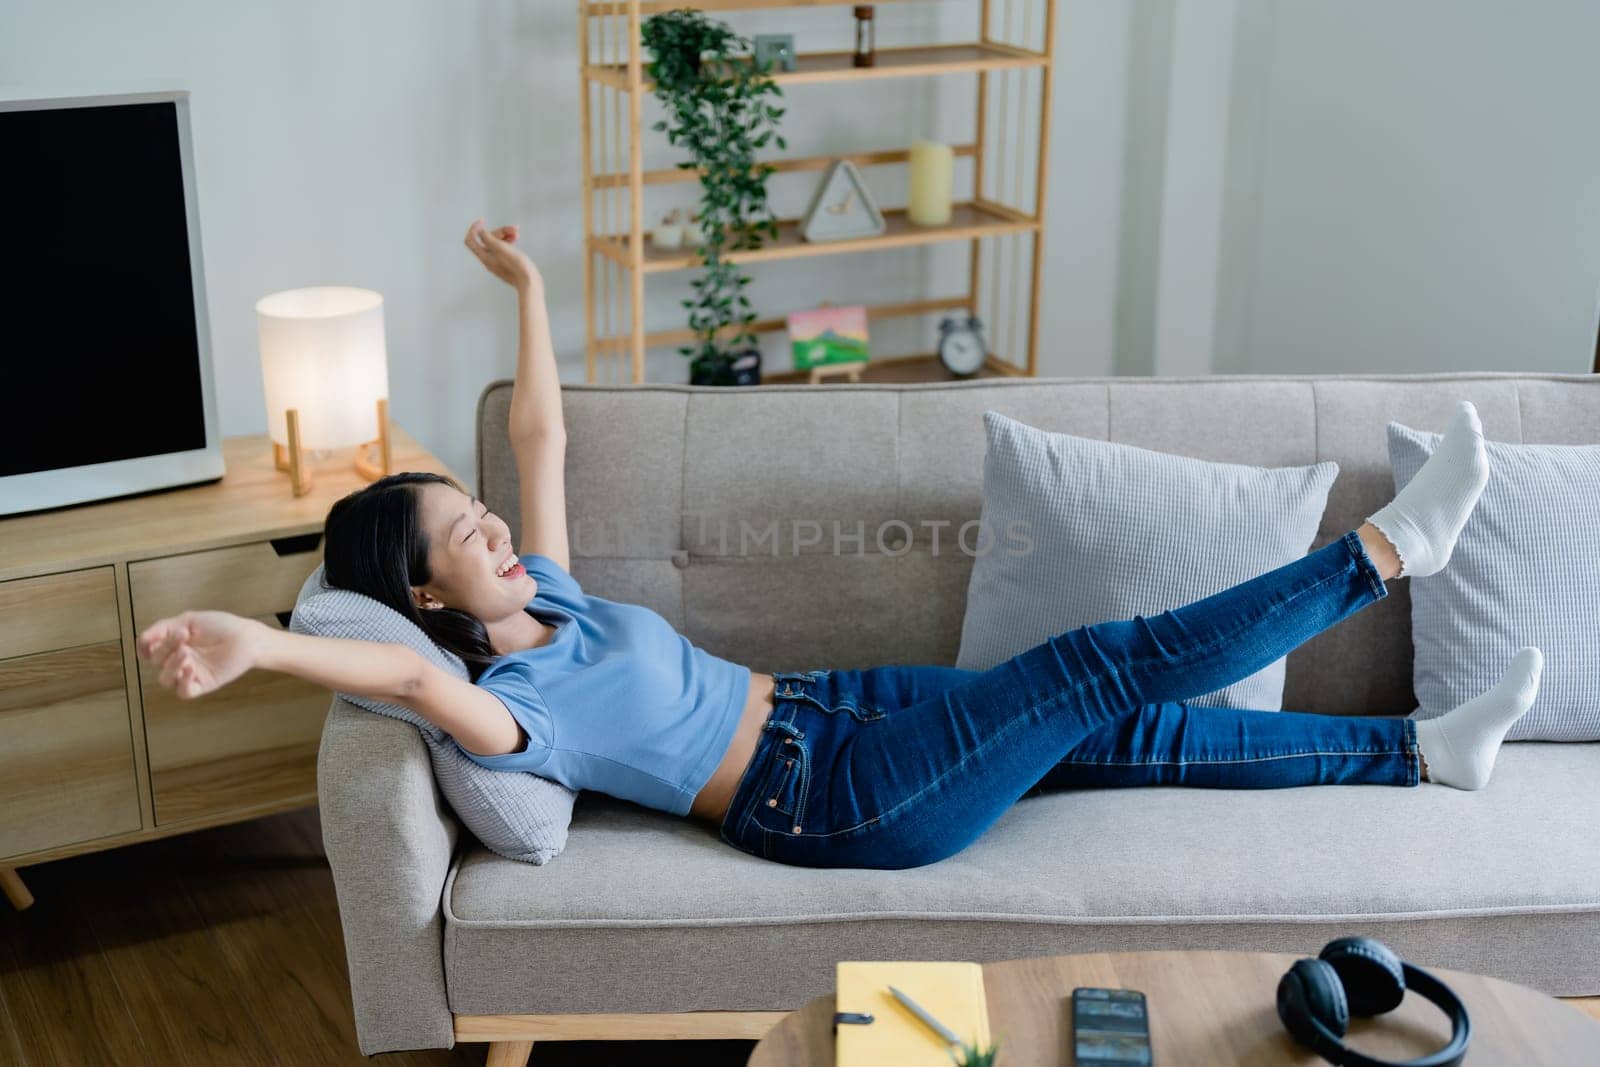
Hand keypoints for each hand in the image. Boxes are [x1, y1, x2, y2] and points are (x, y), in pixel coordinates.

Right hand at [136, 610, 263, 699]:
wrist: (246, 636)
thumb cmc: (221, 626)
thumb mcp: (188, 620)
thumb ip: (163, 628)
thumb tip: (141, 638)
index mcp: (173, 646)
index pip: (149, 652)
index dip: (144, 648)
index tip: (148, 640)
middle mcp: (178, 661)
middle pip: (156, 662)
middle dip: (165, 648)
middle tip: (183, 635)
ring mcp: (190, 674)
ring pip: (165, 679)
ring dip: (171, 666)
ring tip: (186, 653)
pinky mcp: (203, 684)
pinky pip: (183, 691)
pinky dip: (182, 682)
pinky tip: (190, 668)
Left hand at [464, 218, 541, 292]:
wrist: (529, 282)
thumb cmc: (516, 265)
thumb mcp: (501, 248)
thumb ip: (488, 238)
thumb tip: (480, 230)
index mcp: (484, 257)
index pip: (470, 240)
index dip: (474, 228)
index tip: (483, 220)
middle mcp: (488, 260)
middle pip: (487, 239)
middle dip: (499, 231)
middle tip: (514, 229)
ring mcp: (497, 262)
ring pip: (496, 243)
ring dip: (506, 235)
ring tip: (517, 233)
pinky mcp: (506, 263)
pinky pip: (503, 249)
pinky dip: (508, 241)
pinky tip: (516, 238)